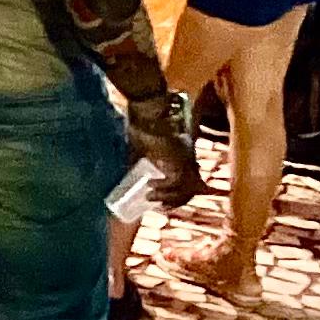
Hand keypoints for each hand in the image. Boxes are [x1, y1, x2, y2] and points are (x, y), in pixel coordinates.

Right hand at [124, 93, 204, 207]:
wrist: (149, 112)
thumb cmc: (144, 125)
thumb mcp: (143, 147)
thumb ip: (141, 159)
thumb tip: (129, 171)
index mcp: (184, 158)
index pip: (189, 183)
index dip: (179, 195)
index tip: (165, 202)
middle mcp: (189, 161)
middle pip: (190, 189)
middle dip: (175, 201)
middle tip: (161, 207)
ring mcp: (186, 160)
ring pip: (185, 189)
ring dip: (168, 197)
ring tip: (151, 199)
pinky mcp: (179, 159)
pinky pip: (175, 182)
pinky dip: (163, 187)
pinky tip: (150, 186)